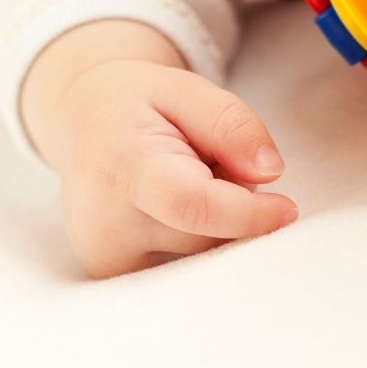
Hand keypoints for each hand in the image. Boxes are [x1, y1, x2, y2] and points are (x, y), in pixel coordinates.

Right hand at [50, 59, 296, 277]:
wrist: (80, 125)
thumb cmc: (138, 106)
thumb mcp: (186, 89)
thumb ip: (231, 123)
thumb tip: (270, 172)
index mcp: (124, 166)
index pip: (192, 205)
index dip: (248, 214)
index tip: (287, 210)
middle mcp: (106, 224)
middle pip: (210, 233)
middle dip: (231, 202)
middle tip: (204, 164)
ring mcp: (107, 259)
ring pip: (203, 255)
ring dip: (213, 223)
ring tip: (181, 184)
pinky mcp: (115, 278)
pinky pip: (187, 269)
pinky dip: (194, 240)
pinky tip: (169, 213)